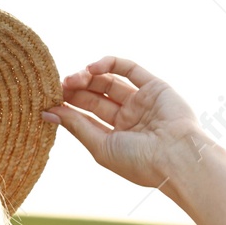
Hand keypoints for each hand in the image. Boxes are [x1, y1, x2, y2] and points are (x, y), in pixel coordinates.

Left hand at [43, 56, 211, 188]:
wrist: (176, 157)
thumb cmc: (138, 160)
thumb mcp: (100, 146)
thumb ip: (76, 126)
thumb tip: (48, 113)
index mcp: (116, 138)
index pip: (86, 117)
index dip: (68, 107)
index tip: (49, 102)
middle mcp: (129, 118)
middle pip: (95, 97)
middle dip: (76, 90)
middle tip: (60, 86)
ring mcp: (142, 101)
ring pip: (109, 82)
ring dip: (88, 77)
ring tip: (73, 78)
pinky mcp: (154, 86)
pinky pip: (129, 69)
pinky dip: (109, 64)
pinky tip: (91, 68)